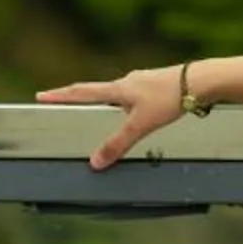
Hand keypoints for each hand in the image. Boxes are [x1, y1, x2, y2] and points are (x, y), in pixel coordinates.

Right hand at [34, 66, 182, 169]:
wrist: (200, 81)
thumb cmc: (171, 98)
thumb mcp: (141, 125)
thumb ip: (118, 144)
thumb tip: (96, 162)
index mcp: (119, 88)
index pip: (82, 92)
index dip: (61, 95)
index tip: (42, 94)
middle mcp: (128, 82)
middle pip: (97, 90)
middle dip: (79, 97)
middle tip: (63, 100)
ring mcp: (143, 82)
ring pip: (118, 93)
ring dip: (106, 101)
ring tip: (99, 110)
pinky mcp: (157, 85)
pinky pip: (134, 96)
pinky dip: (127, 104)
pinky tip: (136, 110)